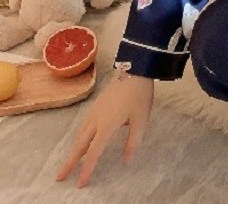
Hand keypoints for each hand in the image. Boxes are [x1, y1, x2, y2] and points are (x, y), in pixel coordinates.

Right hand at [54, 72, 153, 187]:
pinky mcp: (96, 105)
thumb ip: (133, 141)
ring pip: (80, 135)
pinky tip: (82, 141)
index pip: (94, 152)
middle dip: (70, 162)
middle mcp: (96, 120)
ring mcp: (94, 111)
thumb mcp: (141, 119)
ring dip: (74, 150)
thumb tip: (127, 160)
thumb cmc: (140, 96)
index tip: (80, 184)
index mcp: (106, 125)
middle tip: (59, 178)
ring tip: (69, 163)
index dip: (87, 169)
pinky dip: (80, 138)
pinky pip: (84, 126)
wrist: (135, 70)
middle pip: (80, 145)